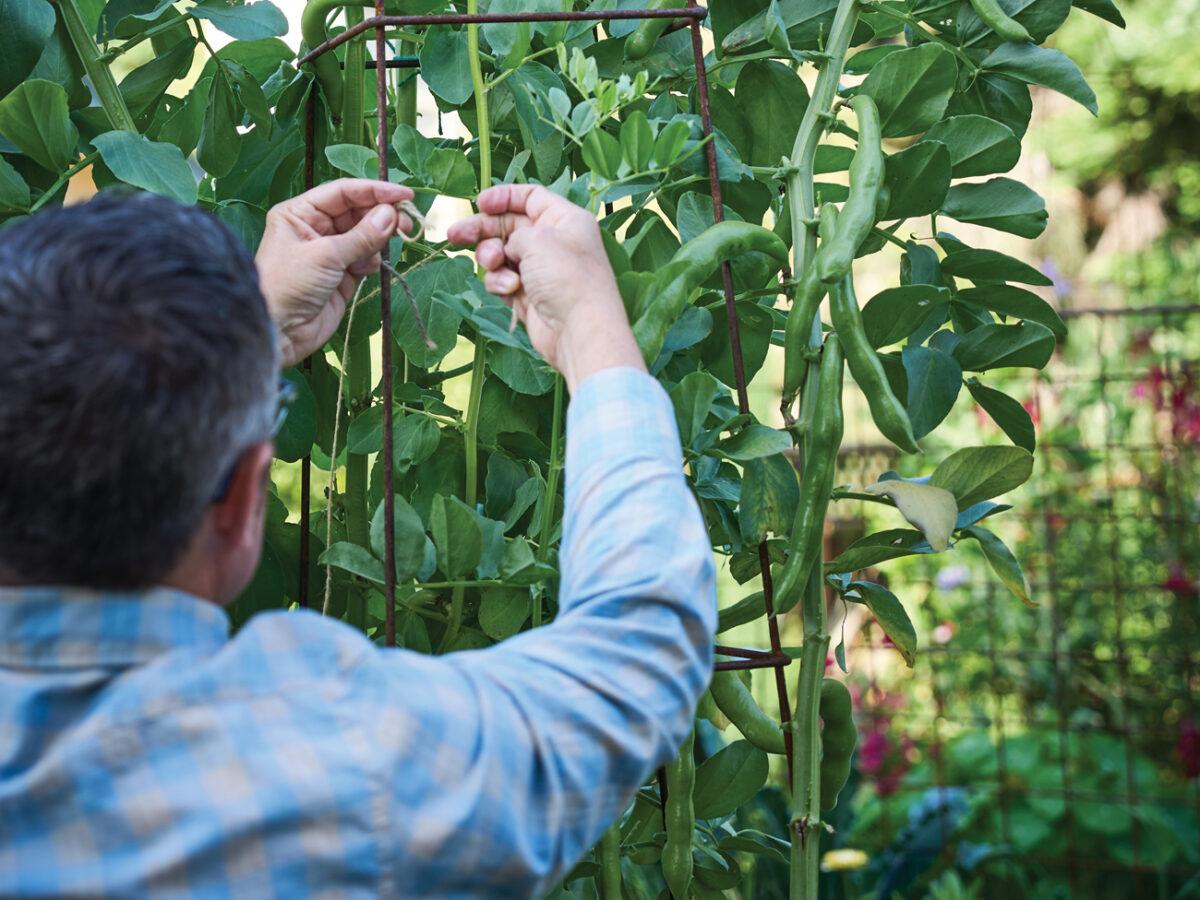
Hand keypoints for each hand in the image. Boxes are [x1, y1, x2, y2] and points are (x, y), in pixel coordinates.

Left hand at [256, 179, 413, 367]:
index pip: (343, 192)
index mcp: (300, 213)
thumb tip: (391, 214)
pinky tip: (366, 270)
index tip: (405, 195)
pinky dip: (372, 261)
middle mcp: (314, 228)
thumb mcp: (325, 256)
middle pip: (357, 211)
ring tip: (392, 244)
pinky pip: (365, 258)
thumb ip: (362, 235)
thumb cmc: (289, 285)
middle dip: (381, 215)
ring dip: (378, 240)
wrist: (279, 332)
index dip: (375, 191)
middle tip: (407, 223)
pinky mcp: (342, 275)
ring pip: (365, 235)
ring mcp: (329, 252)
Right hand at [446, 184, 644, 392]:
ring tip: (494, 264)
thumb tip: (507, 247)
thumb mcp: (537, 239)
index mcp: (564, 219)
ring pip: (501, 255)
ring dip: (491, 258)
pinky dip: (501, 282)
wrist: (578, 330)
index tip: (480, 203)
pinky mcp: (529, 295)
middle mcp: (554, 242)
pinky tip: (510, 289)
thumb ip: (514, 231)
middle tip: (455, 235)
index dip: (503, 197)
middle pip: (509, 226)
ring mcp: (540, 270)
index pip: (530, 197)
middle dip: (482, 229)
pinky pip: (503, 280)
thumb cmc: (567, 278)